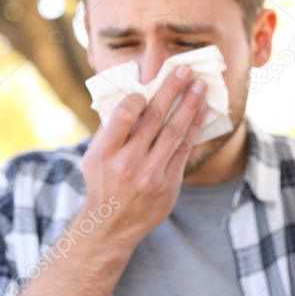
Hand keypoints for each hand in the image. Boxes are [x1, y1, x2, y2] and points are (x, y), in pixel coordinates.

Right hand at [80, 65, 207, 247]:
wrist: (111, 224)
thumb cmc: (102, 182)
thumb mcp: (94, 155)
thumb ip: (112, 128)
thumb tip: (134, 92)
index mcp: (105, 152)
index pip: (124, 115)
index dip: (139, 96)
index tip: (149, 84)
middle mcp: (128, 163)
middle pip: (156, 118)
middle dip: (173, 90)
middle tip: (185, 71)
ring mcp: (151, 175)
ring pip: (175, 132)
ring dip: (190, 106)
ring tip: (199, 86)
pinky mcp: (169, 184)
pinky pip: (185, 149)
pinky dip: (194, 128)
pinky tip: (201, 111)